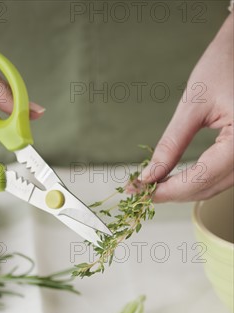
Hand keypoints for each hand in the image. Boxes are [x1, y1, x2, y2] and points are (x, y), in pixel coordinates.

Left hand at [136, 13, 232, 202]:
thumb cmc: (226, 64)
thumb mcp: (193, 104)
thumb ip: (171, 145)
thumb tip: (150, 176)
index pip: (201, 179)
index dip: (168, 190)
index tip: (141, 192)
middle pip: (208, 188)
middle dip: (174, 193)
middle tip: (142, 191)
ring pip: (216, 186)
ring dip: (185, 190)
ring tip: (155, 186)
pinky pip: (222, 176)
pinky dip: (199, 181)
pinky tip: (177, 179)